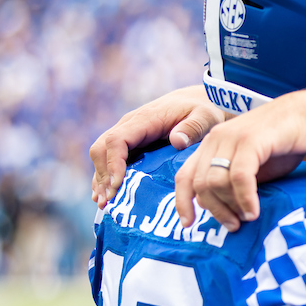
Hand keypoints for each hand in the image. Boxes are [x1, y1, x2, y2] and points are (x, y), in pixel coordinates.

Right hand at [90, 85, 224, 207]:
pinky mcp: (130, 144)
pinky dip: (105, 177)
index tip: (117, 185)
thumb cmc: (203, 109)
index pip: (117, 140)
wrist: (198, 101)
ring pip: (101, 156)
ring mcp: (127, 135)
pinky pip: (109, 160)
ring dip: (100, 180)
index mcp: (144, 120)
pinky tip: (106, 195)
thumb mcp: (204, 116)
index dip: (113, 163)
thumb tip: (176, 141)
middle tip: (107, 201)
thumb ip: (193, 128)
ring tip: (103, 204)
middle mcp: (129, 126)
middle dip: (102, 175)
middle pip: (102, 149)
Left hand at [176, 88, 305, 230]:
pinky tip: (253, 211)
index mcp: (212, 144)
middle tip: (233, 226)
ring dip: (230, 206)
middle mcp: (216, 138)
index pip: (185, 176)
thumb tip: (221, 208)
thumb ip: (234, 182)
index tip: (189, 224)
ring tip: (246, 218)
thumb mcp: (253, 165)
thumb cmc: (282, 143)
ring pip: (216, 181)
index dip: (183, 202)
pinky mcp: (250, 140)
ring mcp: (232, 137)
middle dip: (215, 210)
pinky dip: (245, 198)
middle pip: (200, 183)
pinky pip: (239, 176)